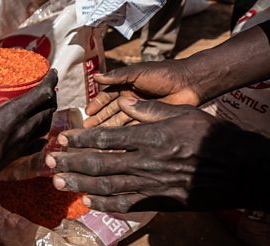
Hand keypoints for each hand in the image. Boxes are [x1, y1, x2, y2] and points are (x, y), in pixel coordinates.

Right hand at [0, 69, 57, 191]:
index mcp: (13, 114)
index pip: (41, 94)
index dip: (50, 81)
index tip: (53, 72)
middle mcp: (23, 128)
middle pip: (48, 110)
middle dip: (52, 96)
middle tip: (48, 88)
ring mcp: (23, 143)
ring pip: (46, 126)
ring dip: (48, 114)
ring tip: (44, 107)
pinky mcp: (19, 155)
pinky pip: (38, 143)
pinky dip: (42, 135)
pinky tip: (40, 134)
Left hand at [46, 96, 268, 211]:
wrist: (237, 169)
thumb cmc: (211, 136)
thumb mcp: (183, 113)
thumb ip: (150, 111)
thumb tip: (125, 103)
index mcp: (149, 137)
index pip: (106, 137)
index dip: (81, 139)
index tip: (62, 139)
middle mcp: (145, 161)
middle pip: (99, 162)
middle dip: (70, 162)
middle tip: (48, 161)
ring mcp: (150, 184)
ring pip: (106, 185)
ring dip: (79, 184)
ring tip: (58, 182)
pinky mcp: (158, 201)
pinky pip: (126, 204)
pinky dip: (105, 203)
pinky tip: (87, 201)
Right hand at [84, 60, 199, 127]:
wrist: (188, 83)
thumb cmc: (163, 74)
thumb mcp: (137, 73)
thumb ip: (117, 76)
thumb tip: (95, 77)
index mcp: (126, 86)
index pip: (107, 96)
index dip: (97, 104)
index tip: (87, 113)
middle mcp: (131, 99)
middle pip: (111, 111)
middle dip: (99, 119)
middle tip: (87, 129)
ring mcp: (140, 110)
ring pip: (120, 121)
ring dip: (108, 128)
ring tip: (96, 137)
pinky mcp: (148, 121)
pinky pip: (132, 128)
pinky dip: (123, 134)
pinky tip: (113, 141)